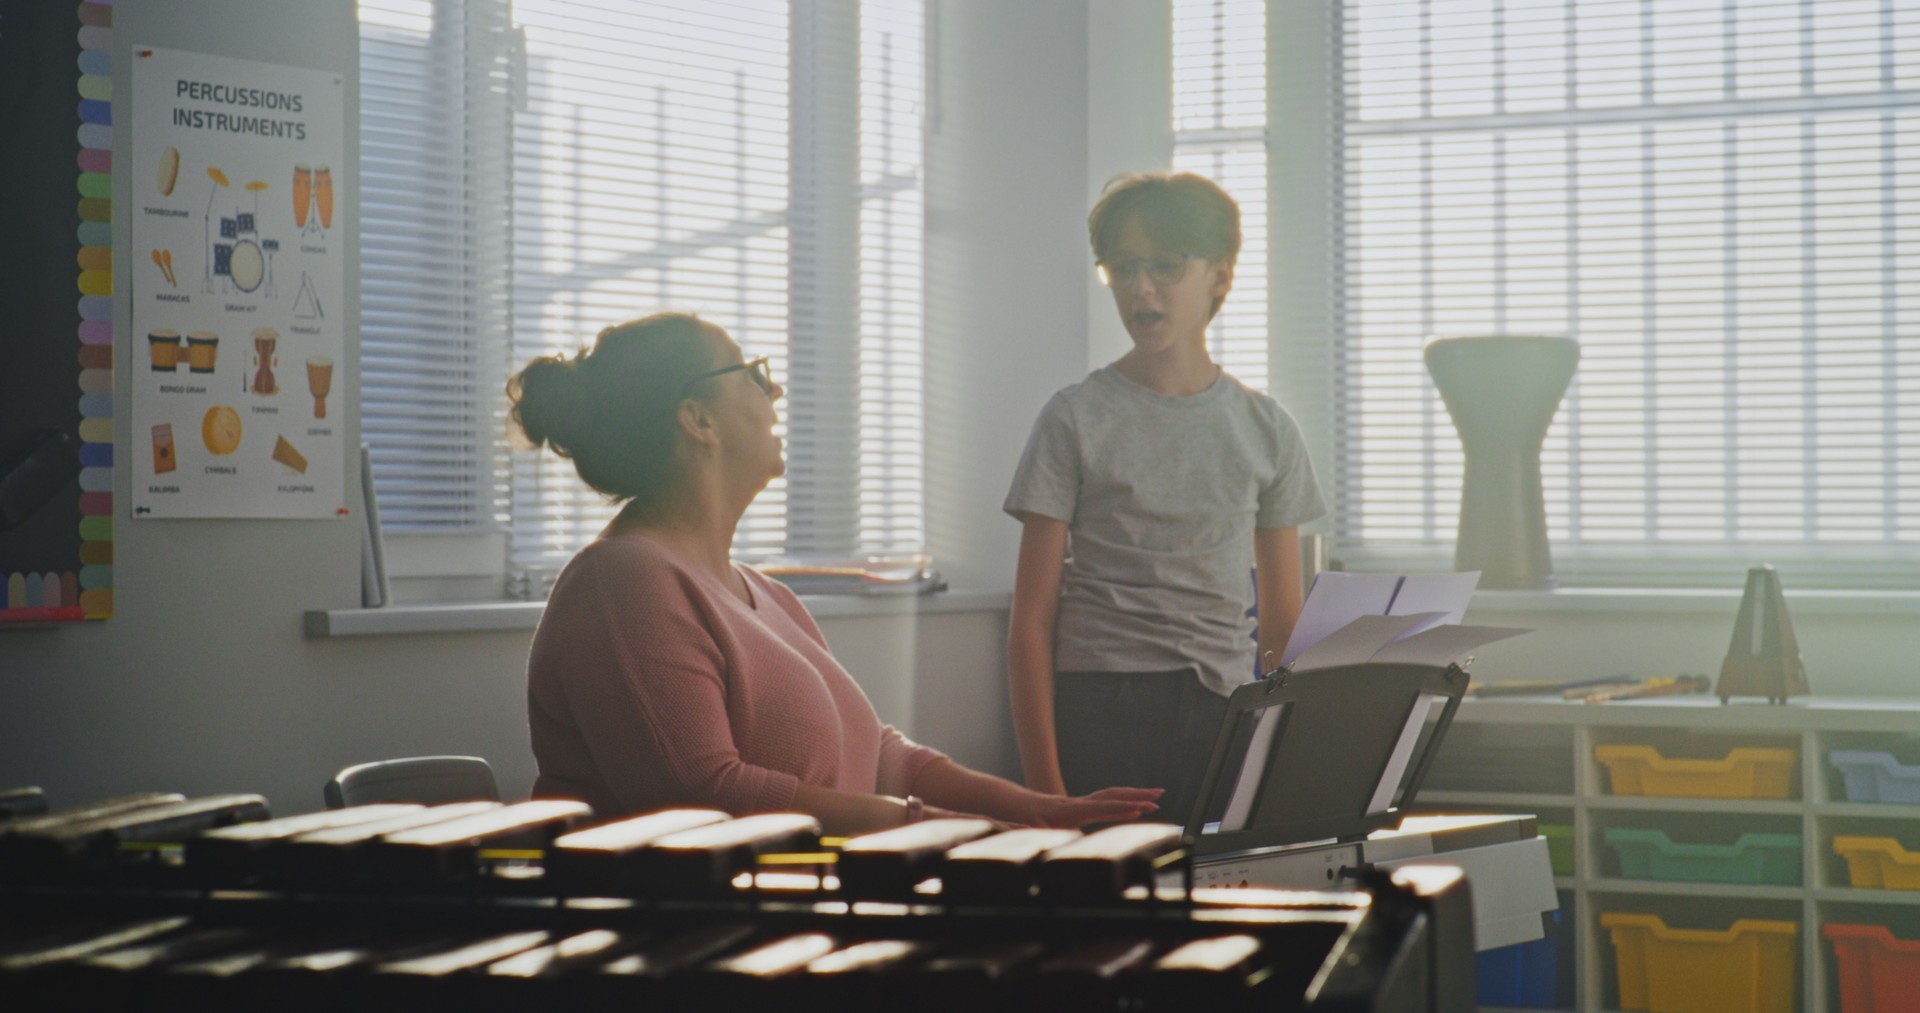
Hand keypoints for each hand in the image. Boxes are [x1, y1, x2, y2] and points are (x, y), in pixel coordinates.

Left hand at [1024, 786, 1162, 828]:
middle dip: (1137, 795)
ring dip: (1134, 794)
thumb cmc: (1025, 817)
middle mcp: (1080, 803)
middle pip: (1112, 795)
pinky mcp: (1081, 806)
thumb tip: (1070, 839)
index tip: (1139, 809)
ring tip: (1156, 797)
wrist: (1017, 804)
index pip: (1101, 807)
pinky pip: (1107, 800)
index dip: (1120, 809)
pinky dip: (1123, 800)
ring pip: (1112, 795)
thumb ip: (1049, 834)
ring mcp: (1082, 802)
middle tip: (1159, 796)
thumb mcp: (1033, 829)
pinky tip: (1135, 805)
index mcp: (1071, 810)